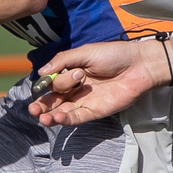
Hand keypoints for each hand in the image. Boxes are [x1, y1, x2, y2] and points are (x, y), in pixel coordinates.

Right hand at [29, 39, 161, 126]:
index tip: (38, 89)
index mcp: (71, 72)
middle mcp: (76, 88)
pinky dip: (66, 119)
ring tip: (42, 117)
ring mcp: (85, 101)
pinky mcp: (95, 111)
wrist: (139, 65)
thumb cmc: (114, 55)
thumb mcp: (85, 53)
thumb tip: (41, 72)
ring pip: (63, 111)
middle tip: (33, 110)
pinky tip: (57, 118)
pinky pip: (77, 118)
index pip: (51, 83)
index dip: (43, 88)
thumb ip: (62, 61)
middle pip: (54, 100)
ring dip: (51, 115)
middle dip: (42, 106)